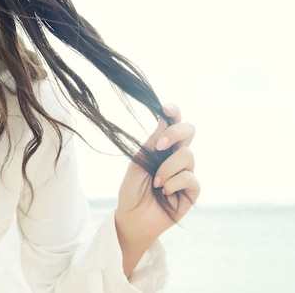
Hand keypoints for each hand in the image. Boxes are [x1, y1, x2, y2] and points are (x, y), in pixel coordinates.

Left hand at [115, 104, 199, 274]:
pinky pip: (190, 177)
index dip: (174, 113)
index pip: (173, 124)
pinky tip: (164, 192)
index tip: (166, 108)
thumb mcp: (138, 163)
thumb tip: (163, 119)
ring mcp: (187, 172)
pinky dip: (174, 182)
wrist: (132, 217)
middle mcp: (177, 157)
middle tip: (160, 145)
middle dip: (176, 133)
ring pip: (187, 155)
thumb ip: (152, 143)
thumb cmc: (132, 190)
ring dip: (167, 168)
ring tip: (155, 182)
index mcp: (163, 147)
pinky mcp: (193, 191)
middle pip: (189, 131)